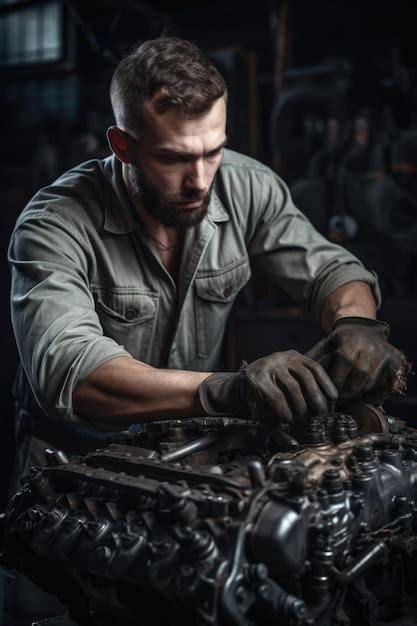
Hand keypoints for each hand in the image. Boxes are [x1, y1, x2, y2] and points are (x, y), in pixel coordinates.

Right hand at [199, 350, 337, 422]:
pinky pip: (277, 398)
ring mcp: (268, 366)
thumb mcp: (286, 379)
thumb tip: (328, 401)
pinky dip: (284, 411)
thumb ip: (303, 384)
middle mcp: (281, 357)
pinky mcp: (257, 379)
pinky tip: (287, 419)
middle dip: (316, 399)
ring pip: (292, 389)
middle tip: (319, 414)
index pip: (315, 367)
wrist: (237, 386)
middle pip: (306, 378)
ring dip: (300, 408)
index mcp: (292, 356)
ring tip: (300, 418)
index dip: (326, 383)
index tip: (334, 398)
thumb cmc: (267, 387)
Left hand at [306, 317, 409, 401]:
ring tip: (349, 395)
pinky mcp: (394, 361)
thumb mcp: (326, 345)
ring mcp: (384, 355)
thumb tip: (293, 371)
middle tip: (339, 398)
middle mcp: (369, 349)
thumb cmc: (341, 341)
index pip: (341, 373)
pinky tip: (365, 395)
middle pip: (357, 381)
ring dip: (359, 393)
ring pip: (370, 384)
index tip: (328, 394)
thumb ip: (312, 358)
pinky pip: (386, 386)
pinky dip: (376, 394)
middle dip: (346, 393)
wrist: (364, 328)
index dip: (335, 386)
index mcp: (350, 344)